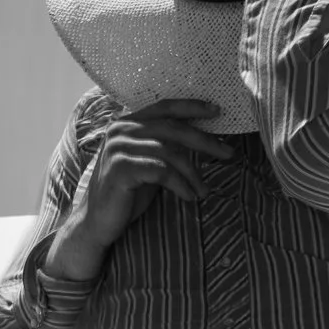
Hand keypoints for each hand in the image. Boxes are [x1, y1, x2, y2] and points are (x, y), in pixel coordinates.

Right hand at [46, 98, 231, 280]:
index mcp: (128, 123)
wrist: (98, 222)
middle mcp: (121, 130)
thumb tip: (203, 138)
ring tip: (204, 191)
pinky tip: (189, 197)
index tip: (218, 111)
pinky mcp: (120, 168)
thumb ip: (165, 146)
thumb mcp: (149, 163)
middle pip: (173, 128)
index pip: (165, 107)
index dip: (192, 107)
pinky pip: (161, 171)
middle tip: (229, 154)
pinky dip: (180, 185)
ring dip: (193, 173)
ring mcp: (118, 148)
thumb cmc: (128, 194)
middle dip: (205, 141)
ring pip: (169, 152)